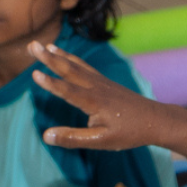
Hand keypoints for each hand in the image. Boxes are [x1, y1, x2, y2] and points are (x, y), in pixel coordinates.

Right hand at [29, 41, 167, 150]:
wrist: (155, 119)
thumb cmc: (129, 133)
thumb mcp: (101, 141)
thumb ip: (73, 138)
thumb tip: (46, 136)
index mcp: (94, 102)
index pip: (67, 91)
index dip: (50, 84)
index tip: (34, 74)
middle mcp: (96, 87)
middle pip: (69, 70)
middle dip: (49, 58)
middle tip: (31, 46)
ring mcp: (101, 82)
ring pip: (77, 65)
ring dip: (59, 55)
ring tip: (44, 46)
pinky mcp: (106, 82)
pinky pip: (85, 67)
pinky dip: (73, 59)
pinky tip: (65, 56)